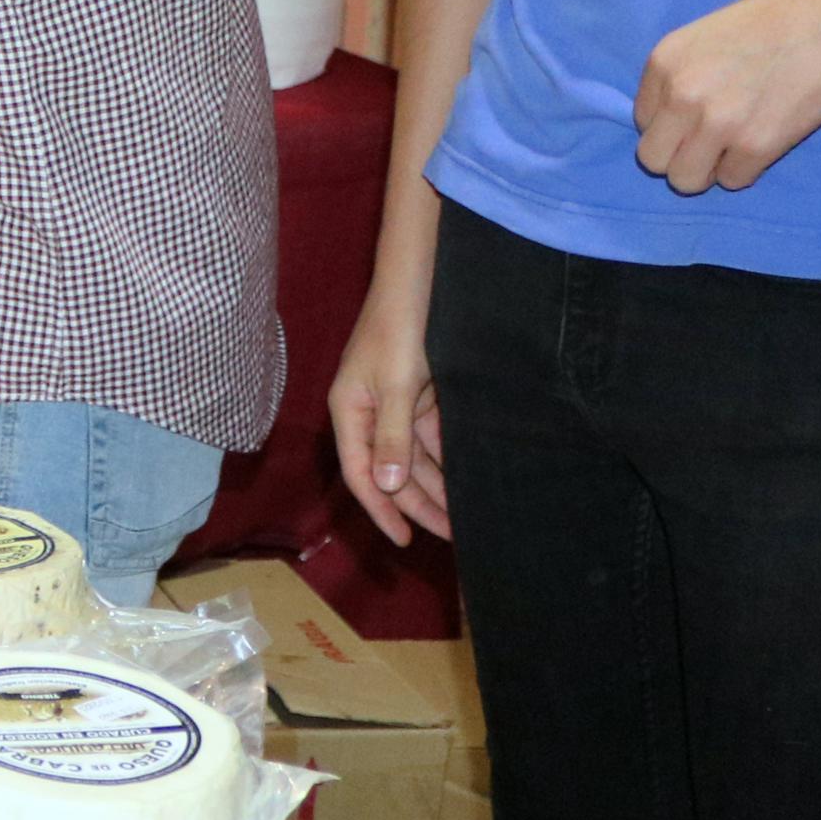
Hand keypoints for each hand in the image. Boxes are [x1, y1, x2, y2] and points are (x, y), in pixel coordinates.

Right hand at [326, 283, 449, 546]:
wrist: (421, 278)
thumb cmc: (400, 326)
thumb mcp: (396, 383)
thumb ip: (392, 436)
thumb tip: (388, 486)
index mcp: (350, 409)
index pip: (361, 472)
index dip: (381, 509)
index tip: (405, 541)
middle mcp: (369, 412)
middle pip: (392, 470)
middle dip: (418, 503)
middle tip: (453, 535)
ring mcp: (395, 403)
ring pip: (415, 457)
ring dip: (437, 485)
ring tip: (467, 515)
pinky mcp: (419, 394)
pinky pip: (433, 438)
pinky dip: (448, 459)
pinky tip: (469, 478)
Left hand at [635, 0, 820, 196]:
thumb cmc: (771, 16)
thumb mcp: (702, 36)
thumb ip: (681, 76)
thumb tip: (672, 118)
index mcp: (664, 63)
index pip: (643, 122)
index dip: (672, 124)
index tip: (698, 116)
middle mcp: (682, 95)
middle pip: (654, 160)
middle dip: (679, 155)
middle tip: (710, 142)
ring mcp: (718, 123)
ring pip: (686, 181)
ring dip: (708, 170)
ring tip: (733, 147)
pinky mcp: (757, 145)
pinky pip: (733, 181)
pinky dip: (746, 169)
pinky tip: (764, 141)